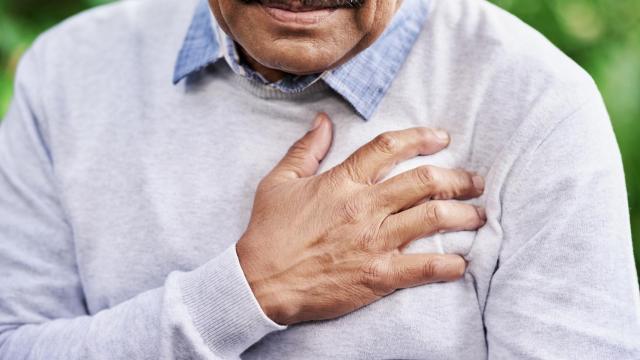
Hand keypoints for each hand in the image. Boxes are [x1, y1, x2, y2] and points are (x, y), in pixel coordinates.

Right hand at [237, 113, 485, 324]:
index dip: (421, 137)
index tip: (442, 138)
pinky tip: (461, 263)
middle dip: (458, 178)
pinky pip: (424, 267)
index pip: (389, 147)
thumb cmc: (268, 233)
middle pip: (425, 181)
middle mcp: (364, 207)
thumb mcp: (278, 182)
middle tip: (474, 182)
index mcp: (342, 181)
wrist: (260, 282)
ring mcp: (373, 241)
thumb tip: (322, 121)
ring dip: (464, 215)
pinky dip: (448, 265)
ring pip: (433, 218)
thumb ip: (305, 149)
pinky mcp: (377, 275)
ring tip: (479, 215)